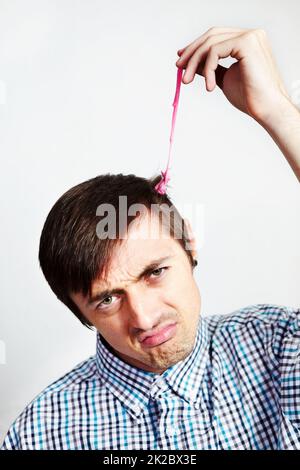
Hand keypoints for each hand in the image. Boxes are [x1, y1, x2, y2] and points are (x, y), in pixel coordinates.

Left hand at [176, 27, 290, 122]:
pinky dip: (207, 68)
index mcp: (248, 41)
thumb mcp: (225, 79)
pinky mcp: (246, 43)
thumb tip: (192, 63)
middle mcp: (251, 35)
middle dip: (192, 52)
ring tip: (186, 81)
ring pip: (211, 43)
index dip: (196, 46)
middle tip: (179, 68)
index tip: (182, 59)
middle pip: (212, 35)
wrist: (266, 109)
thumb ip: (211, 68)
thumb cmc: (250, 98)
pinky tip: (209, 87)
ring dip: (194, 62)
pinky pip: (215, 51)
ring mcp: (250, 36)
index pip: (217, 37)